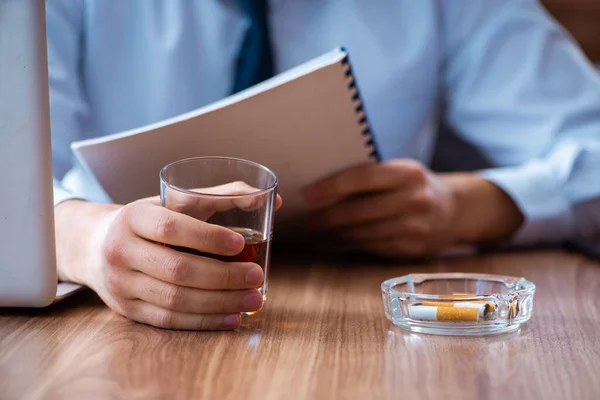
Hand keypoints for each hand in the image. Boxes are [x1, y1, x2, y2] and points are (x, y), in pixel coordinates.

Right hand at [54, 185, 281, 329]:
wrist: (95, 246)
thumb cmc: (149, 221)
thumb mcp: (175, 202)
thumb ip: (221, 197)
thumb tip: (272, 200)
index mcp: (133, 217)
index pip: (170, 227)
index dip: (206, 237)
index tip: (239, 243)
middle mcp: (121, 251)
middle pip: (177, 269)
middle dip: (223, 277)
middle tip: (257, 276)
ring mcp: (122, 284)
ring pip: (175, 299)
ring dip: (220, 303)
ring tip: (253, 299)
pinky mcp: (128, 310)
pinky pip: (169, 320)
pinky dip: (204, 321)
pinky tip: (232, 317)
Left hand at [302, 160, 522, 257]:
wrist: (456, 210)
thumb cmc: (415, 186)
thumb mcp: (401, 172)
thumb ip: (370, 178)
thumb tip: (322, 189)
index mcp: (408, 173)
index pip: (362, 178)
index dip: (331, 186)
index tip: (307, 194)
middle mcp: (415, 199)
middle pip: (359, 211)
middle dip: (327, 217)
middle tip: (307, 220)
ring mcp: (415, 227)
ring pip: (363, 233)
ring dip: (335, 234)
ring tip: (317, 231)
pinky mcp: (412, 249)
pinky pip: (373, 247)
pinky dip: (351, 244)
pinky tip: (338, 241)